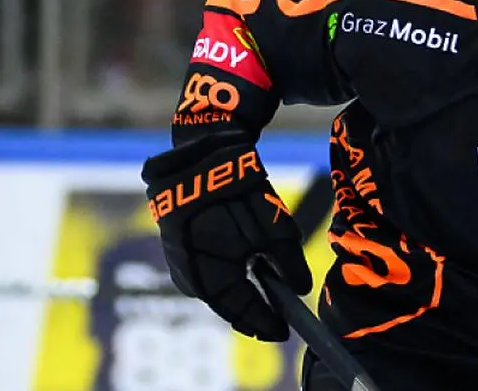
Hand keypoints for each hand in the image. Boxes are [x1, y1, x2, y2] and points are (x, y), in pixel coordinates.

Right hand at [142, 132, 311, 340]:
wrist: (203, 144)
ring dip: (235, 297)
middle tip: (274, 324)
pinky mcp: (177, 243)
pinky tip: (242, 282)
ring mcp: (177, 255)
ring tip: (262, 309)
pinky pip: (202, 271)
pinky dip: (224, 280)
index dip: (261, 321)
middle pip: (221, 301)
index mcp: (207, 261)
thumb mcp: (270, 218)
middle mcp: (186, 265)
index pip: (236, 305)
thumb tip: (300, 289)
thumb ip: (285, 256)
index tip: (284, 332)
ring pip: (210, 288)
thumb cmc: (239, 179)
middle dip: (247, 313)